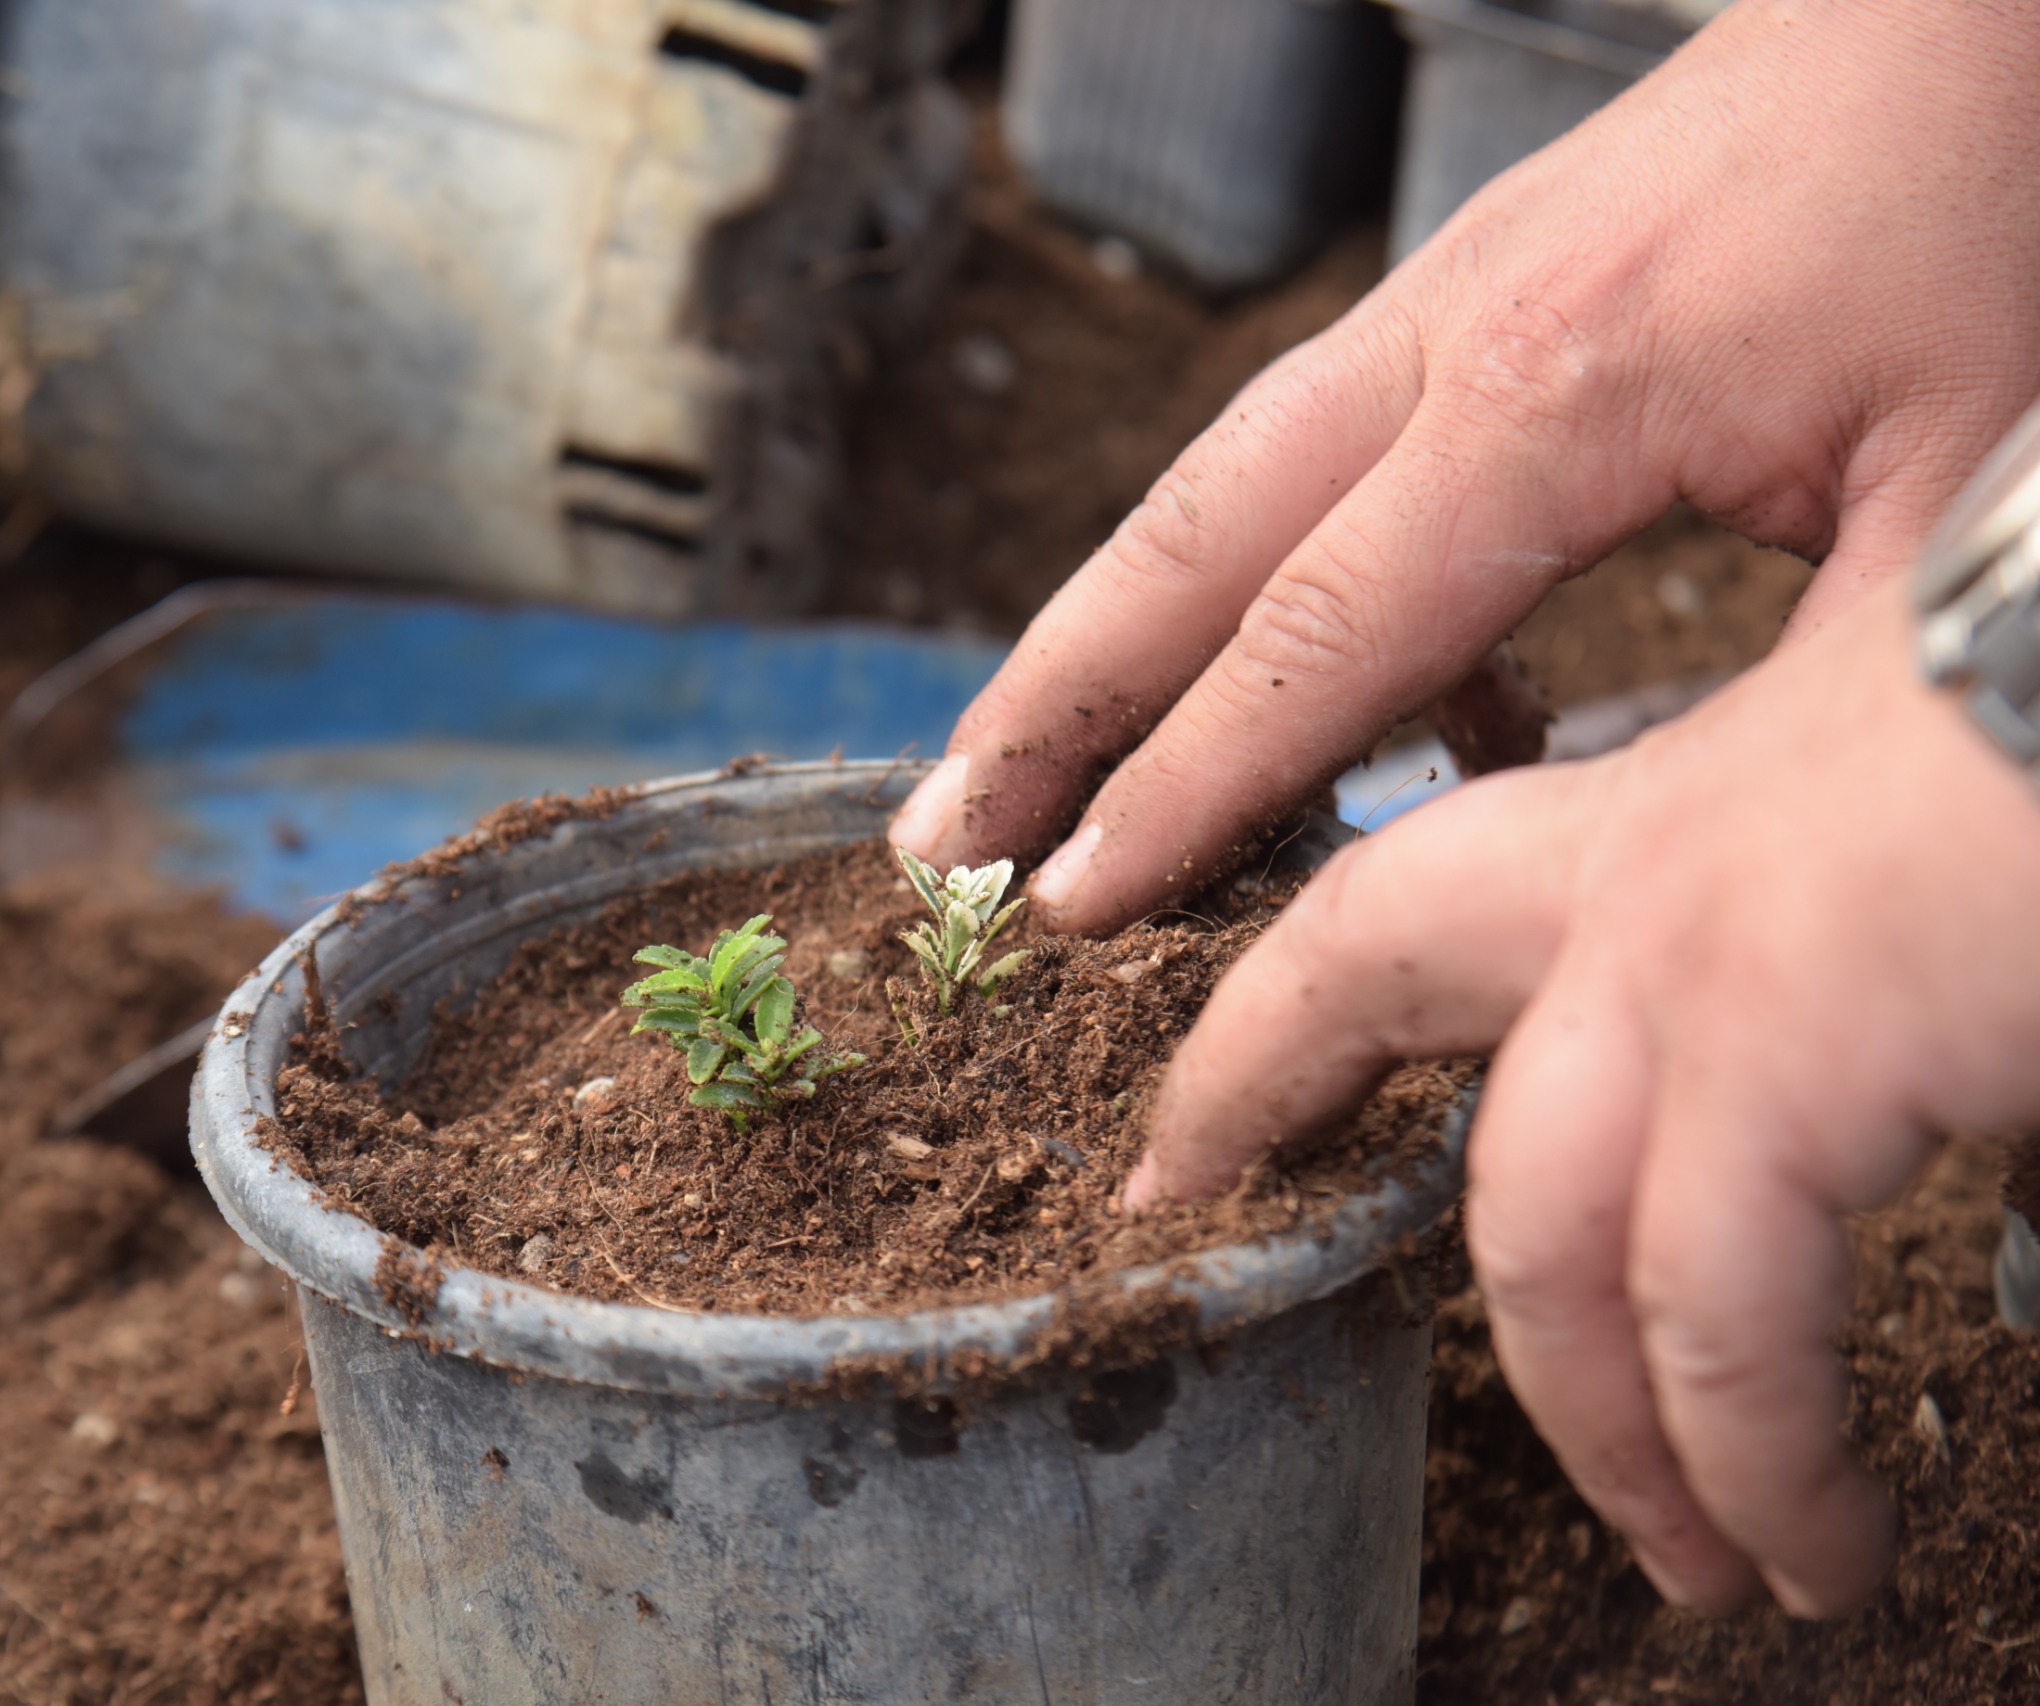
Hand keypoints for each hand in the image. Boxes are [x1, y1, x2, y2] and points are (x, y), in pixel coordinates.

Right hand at [891, 0, 2039, 931]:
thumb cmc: (2015, 208)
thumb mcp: (1969, 501)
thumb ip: (1799, 697)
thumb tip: (1664, 869)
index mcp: (1562, 393)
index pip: (1314, 640)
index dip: (1184, 792)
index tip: (1073, 910)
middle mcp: (1460, 330)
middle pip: (1193, 539)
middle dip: (1052, 700)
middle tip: (937, 837)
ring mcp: (1458, 289)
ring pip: (1222, 479)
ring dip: (1103, 624)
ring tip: (1011, 754)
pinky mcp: (1490, 279)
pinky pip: (1316, 444)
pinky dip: (1240, 570)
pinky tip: (1270, 676)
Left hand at [1123, 583, 2039, 1615]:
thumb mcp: (1937, 823)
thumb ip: (1847, 944)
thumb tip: (1862, 1078)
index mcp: (1694, 807)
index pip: (1401, 896)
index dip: (1275, 1001)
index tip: (1186, 1103)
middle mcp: (1662, 862)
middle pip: (1364, 964)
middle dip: (1251, 1079)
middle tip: (1175, 1197)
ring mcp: (1705, 946)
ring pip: (1533, 1231)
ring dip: (1605, 1429)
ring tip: (1695, 1561)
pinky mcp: (1796, 1037)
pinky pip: (1709, 1316)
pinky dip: (1754, 1457)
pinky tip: (1818, 1537)